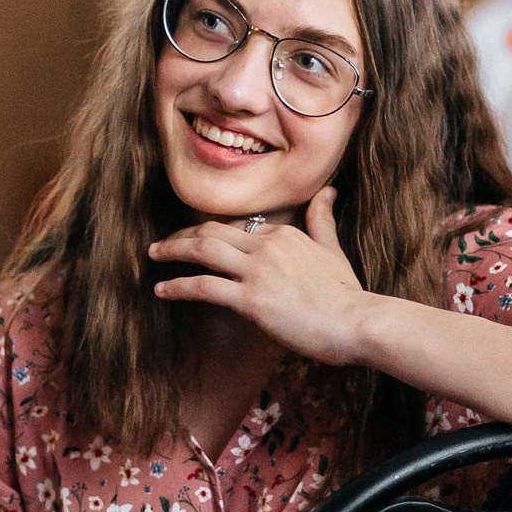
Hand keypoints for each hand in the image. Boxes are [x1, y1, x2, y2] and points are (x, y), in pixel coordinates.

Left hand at [149, 188, 374, 365]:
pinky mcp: (250, 299)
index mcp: (283, 234)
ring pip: (202, 250)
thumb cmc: (347, 294)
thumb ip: (323, 220)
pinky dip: (179, 286)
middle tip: (161, 244)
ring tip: (154, 255)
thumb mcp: (333, 249)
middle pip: (212, 231)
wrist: (357, 321)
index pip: (237, 228)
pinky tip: (162, 290)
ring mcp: (257, 271)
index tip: (195, 241)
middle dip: (182, 235)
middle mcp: (266, 246)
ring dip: (172, 251)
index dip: (211, 233)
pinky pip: (204, 287)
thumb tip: (328, 189)